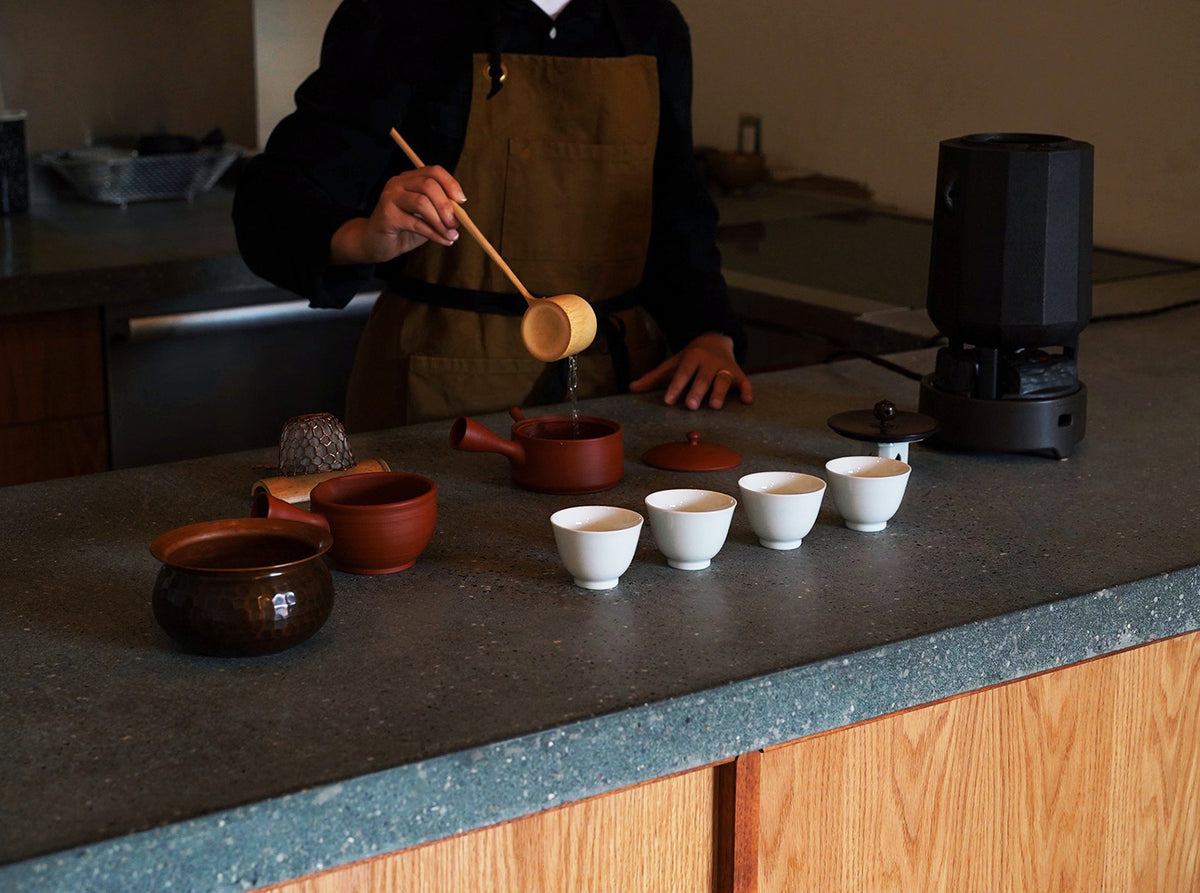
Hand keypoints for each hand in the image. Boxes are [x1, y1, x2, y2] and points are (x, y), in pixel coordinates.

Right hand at [330, 165, 465, 264]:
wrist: (378, 244)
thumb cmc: (405, 228)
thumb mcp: (427, 217)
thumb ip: (441, 211)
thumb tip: (461, 214)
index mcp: (410, 179)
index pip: (433, 171)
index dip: (450, 184)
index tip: (462, 201)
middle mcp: (398, 183)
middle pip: (428, 185)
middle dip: (446, 205)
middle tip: (455, 224)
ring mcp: (390, 197)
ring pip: (421, 203)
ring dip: (440, 222)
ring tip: (451, 236)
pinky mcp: (386, 215)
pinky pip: (415, 223)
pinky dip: (434, 234)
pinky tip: (443, 241)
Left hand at [629, 333, 753, 409]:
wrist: (715, 339)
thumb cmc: (690, 358)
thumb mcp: (672, 364)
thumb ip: (654, 378)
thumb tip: (632, 388)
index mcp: (691, 358)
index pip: (682, 373)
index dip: (675, 387)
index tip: (668, 401)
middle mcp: (709, 362)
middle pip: (703, 378)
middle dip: (697, 391)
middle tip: (691, 406)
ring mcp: (725, 367)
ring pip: (723, 380)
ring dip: (720, 392)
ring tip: (715, 406)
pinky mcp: (739, 373)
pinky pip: (745, 382)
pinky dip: (747, 390)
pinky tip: (747, 401)